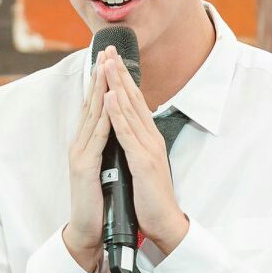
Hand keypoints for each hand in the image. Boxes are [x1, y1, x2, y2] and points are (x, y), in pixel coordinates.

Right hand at [63, 48, 112, 272]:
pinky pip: (97, 139)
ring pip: (93, 115)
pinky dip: (103, 119)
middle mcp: (81, 144)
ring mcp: (80, 154)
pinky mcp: (84, 168)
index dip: (104, 82)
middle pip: (93, 104)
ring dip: (100, 90)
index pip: (98, 106)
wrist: (90, 229)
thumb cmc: (101, 199)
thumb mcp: (107, 165)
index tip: (111, 59)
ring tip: (106, 67)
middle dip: (101, 77)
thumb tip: (115, 126)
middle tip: (106, 51)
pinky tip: (108, 104)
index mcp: (89, 143)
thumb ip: (108, 145)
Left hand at [102, 51, 188, 253]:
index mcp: (148, 139)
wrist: (164, 223)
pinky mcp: (143, 161)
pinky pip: (127, 133)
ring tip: (107, 64)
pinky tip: (110, 97)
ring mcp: (148, 148)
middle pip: (133, 99)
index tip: (112, 60)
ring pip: (130, 110)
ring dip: (118, 84)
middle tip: (109, 49)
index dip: (123, 80)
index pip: (134, 103)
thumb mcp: (141, 165)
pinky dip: (118, 113)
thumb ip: (135, 146)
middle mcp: (151, 138)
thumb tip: (126, 131)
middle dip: (120, 73)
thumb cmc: (149, 197)